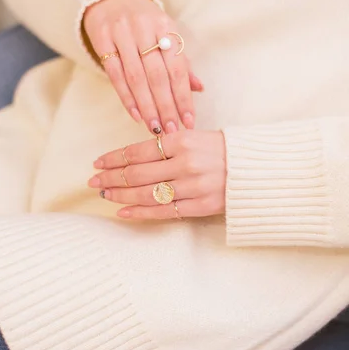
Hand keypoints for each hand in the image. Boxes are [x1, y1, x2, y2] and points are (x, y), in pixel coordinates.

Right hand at [84, 0, 202, 134]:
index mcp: (166, 26)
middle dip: (166, 107)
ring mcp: (121, 33)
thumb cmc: (144, 24)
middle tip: (171, 131)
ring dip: (147, 107)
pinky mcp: (102, 40)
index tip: (189, 121)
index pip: (178, 68)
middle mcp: (144, 28)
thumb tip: (199, 89)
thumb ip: (181, 62)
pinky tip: (136, 114)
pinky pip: (115, 75)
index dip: (184, 97)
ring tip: (155, 129)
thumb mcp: (165, 35)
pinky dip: (126, 98)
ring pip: (136, 78)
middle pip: (157, 76)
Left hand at [88, 130, 225, 220]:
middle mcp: (185, 163)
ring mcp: (194, 186)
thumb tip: (129, 157)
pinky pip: (164, 212)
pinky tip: (123, 213)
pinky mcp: (201, 206)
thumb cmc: (220, 149)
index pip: (137, 151)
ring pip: (147, 194)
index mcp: (182, 140)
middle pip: (137, 174)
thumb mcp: (193, 136)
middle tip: (93, 182)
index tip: (98, 163)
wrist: (256, 167)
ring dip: (121, 196)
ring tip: (105, 196)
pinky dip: (141, 213)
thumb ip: (164, 145)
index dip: (113, 158)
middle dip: (110, 179)